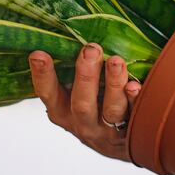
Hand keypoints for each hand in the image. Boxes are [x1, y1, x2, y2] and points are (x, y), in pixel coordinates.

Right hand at [29, 43, 141, 161]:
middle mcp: (83, 124)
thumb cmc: (95, 107)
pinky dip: (135, 100)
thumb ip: (74, 71)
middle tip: (91, 49)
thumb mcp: (76, 95)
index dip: (42, 76)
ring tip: (116, 61)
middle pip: (82, 103)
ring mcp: (108, 132)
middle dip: (86, 75)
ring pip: (111, 110)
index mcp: (63, 111)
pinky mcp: (132, 133)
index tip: (38, 54)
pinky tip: (136, 86)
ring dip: (113, 84)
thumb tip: (74, 29)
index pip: (48, 94)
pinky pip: (135, 116)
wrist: (120, 144)